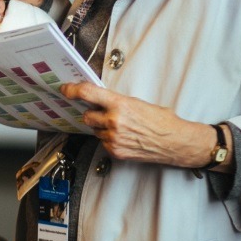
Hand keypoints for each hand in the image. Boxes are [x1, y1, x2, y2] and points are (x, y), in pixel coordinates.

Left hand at [60, 82, 218, 167]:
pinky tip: (124, 137)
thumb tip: (101, 99)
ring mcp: (113, 138)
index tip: (65, 89)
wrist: (175, 142)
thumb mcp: (138, 103)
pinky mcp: (115, 151)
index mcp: (119, 104)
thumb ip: (117, 101)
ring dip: (101, 127)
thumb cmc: (161, 121)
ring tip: (121, 126)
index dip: (72, 90)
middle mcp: (113, 121)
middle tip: (104, 112)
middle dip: (93, 113)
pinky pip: (103, 142)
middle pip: (87, 115)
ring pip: (94, 130)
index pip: (87, 93)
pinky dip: (109, 139)